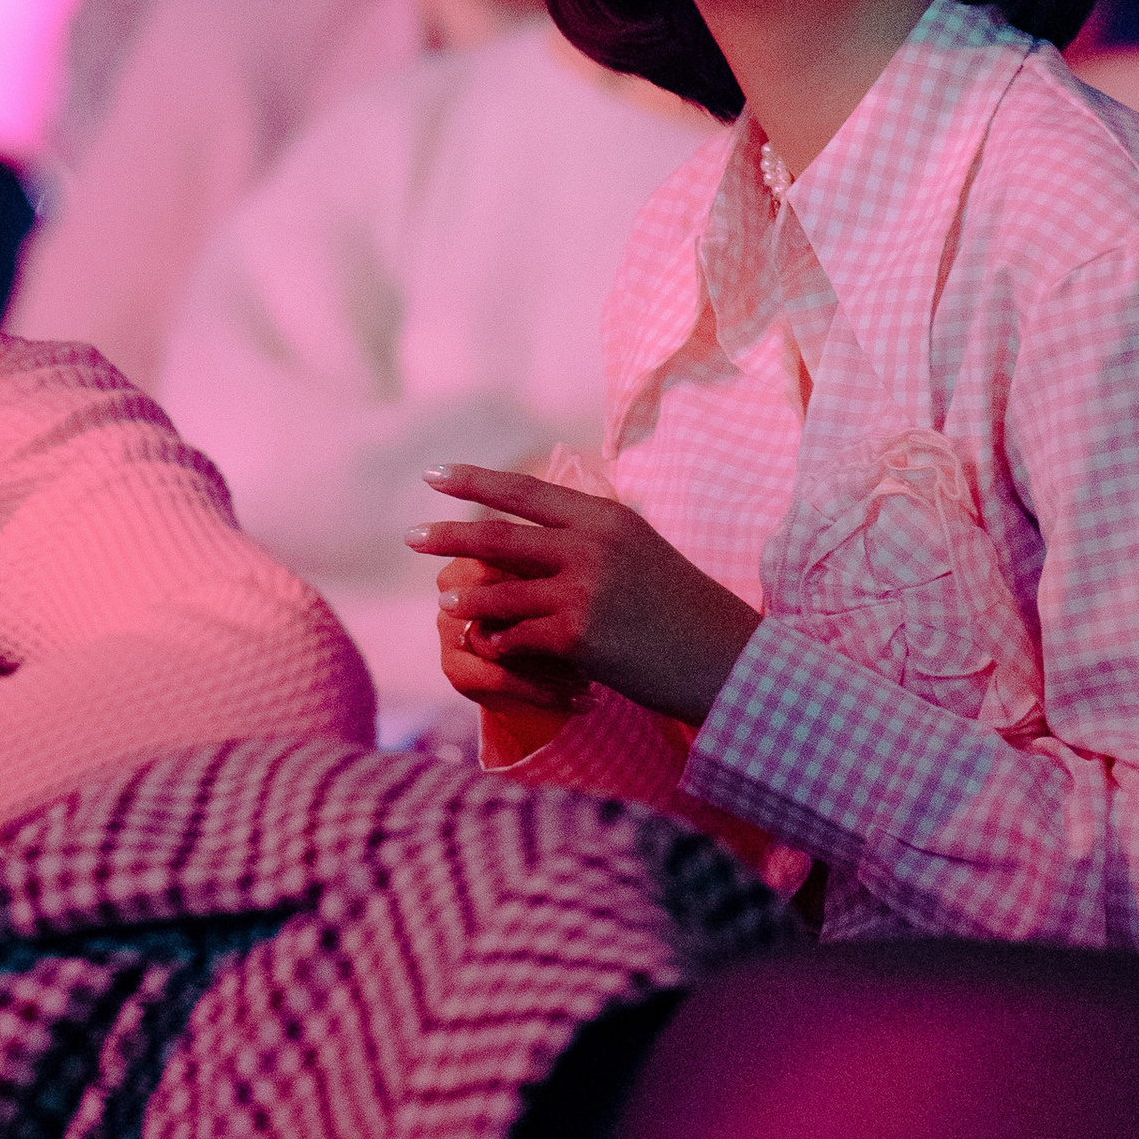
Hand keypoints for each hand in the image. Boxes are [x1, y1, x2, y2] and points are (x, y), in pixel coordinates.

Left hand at [406, 464, 756, 727]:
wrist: (728, 662)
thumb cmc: (686, 610)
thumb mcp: (643, 551)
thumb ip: (591, 536)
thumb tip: (540, 528)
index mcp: (606, 518)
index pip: (526, 491)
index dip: (475, 481)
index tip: (434, 475)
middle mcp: (590, 547)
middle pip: (499, 536)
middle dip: (448, 536)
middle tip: (410, 536)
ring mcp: (582, 591)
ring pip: (500, 592)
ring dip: (467, 600)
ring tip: (446, 603)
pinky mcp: (577, 637)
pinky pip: (516, 638)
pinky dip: (501, 644)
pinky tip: (494, 649)